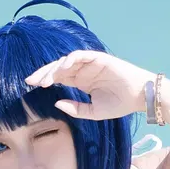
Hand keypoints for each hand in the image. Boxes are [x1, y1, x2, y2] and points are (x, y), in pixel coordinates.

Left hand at [25, 49, 151, 121]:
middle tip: (30, 81)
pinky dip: (69, 61)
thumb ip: (75, 109)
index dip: (44, 79)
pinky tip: (61, 70)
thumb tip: (57, 103)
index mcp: (81, 81)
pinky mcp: (99, 58)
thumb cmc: (120, 104)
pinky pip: (80, 56)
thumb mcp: (93, 112)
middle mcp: (84, 70)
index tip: (30, 85)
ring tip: (44, 80)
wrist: (140, 97)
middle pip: (58, 68)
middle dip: (43, 73)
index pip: (58, 77)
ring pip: (66, 61)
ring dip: (54, 69)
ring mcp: (91, 63)